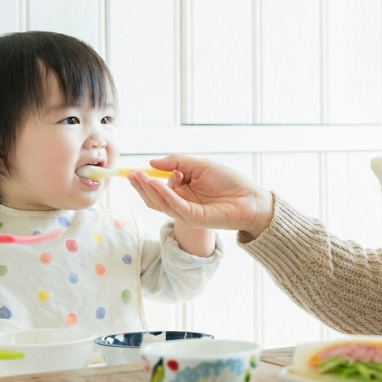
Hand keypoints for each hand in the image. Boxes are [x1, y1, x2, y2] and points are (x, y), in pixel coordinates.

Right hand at [128, 154, 274, 238]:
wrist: (251, 198)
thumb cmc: (229, 182)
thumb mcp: (200, 165)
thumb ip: (177, 162)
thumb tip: (152, 162)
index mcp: (182, 191)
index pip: (157, 189)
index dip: (146, 180)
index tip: (136, 170)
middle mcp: (181, 203)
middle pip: (154, 198)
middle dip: (141, 187)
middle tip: (131, 174)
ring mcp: (186, 212)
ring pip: (161, 204)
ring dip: (148, 190)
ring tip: (140, 176)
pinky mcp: (194, 218)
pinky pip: (175, 206)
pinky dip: (165, 195)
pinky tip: (156, 183)